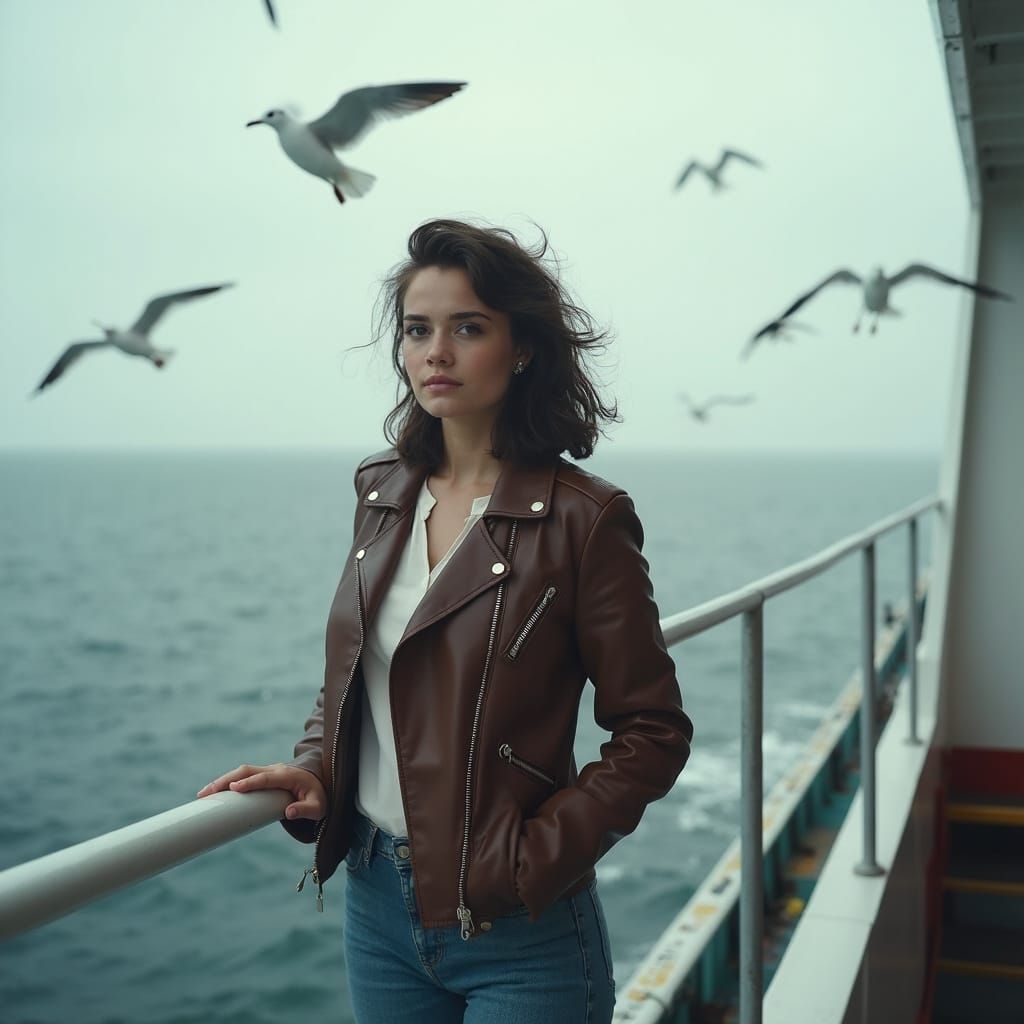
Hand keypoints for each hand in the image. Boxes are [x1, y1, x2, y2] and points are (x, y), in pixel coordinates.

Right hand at [196, 762, 326, 820]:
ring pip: (242, 771)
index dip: (250, 782)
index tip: (234, 788)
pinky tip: (214, 792)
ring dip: (223, 780)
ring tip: (204, 793)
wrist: (319, 782)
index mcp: (288, 776)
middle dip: (226, 780)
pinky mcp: (262, 775)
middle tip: (206, 793)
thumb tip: (289, 813)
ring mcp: (268, 770)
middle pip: (247, 770)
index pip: (266, 777)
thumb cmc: (318, 796)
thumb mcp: (318, 806)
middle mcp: (275, 770)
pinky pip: (243, 776)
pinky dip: (228, 781)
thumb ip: (307, 810)